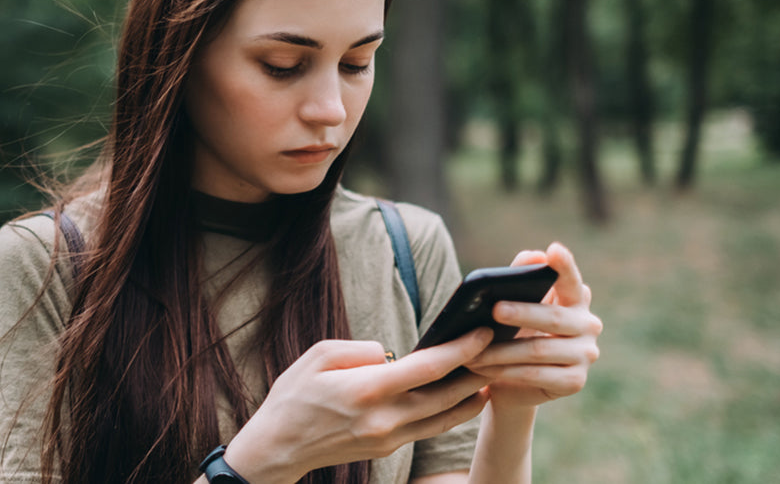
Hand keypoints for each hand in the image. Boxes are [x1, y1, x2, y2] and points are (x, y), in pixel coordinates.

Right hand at [223, 328, 494, 483]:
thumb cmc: (294, 395)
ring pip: (444, 417)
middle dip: (477, 370)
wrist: (278, 447)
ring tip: (491, 372)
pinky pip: (430, 428)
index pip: (427, 368)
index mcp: (367, 390)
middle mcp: (384, 418)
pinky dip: (452, 411)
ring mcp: (388, 437)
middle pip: (446, 395)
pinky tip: (465, 397)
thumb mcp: (318, 356)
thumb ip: (361, 348)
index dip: (460, 349)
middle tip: (500, 348)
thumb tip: (391, 352)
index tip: (481, 332)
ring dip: (471, 395)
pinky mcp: (388, 447)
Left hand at [466, 242, 602, 409]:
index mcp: (576, 300)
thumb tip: (532, 256)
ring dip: (500, 350)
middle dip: (522, 312)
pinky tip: (482, 368)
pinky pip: (535, 374)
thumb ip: (522, 279)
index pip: (571, 280)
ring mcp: (586, 355)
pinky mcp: (575, 382)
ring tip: (471, 350)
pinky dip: (505, 370)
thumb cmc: (514, 335)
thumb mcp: (513, 307)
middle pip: (554, 317)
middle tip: (495, 310)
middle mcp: (589, 325)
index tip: (554, 249)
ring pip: (538, 349)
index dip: (565, 265)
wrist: (513, 384)